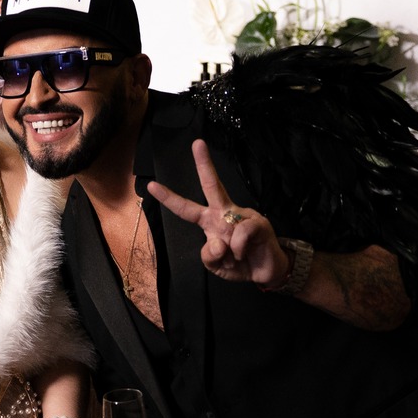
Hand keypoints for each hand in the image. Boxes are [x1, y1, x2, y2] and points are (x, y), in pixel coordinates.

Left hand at [147, 139, 290, 287]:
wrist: (266, 273)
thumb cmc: (239, 264)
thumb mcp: (215, 266)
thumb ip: (208, 256)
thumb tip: (215, 242)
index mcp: (210, 221)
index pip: (186, 208)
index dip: (169, 198)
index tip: (151, 185)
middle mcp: (224, 214)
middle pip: (211, 186)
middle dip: (205, 165)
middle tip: (197, 143)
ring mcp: (241, 216)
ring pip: (224, 220)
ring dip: (226, 250)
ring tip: (236, 258)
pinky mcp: (258, 222)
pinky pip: (240, 235)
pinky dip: (239, 250)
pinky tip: (245, 254)